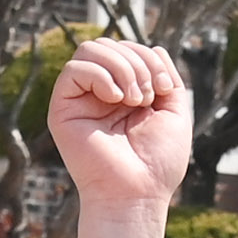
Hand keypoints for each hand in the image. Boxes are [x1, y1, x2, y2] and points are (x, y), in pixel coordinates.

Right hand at [51, 39, 190, 237]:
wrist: (137, 194)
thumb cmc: (157, 162)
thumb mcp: (174, 111)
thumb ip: (167, 76)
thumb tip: (154, 46)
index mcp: (125, 91)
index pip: (129, 49)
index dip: (150, 58)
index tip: (165, 90)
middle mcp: (100, 92)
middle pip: (110, 44)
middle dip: (136, 62)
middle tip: (146, 97)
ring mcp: (81, 100)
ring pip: (90, 48)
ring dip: (120, 67)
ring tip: (132, 98)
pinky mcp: (63, 109)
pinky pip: (73, 69)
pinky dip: (99, 76)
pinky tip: (114, 99)